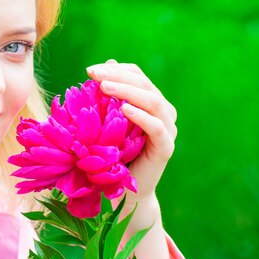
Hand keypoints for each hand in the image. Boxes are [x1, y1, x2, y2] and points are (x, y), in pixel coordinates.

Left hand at [86, 59, 177, 207]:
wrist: (124, 193)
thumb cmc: (111, 156)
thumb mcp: (106, 122)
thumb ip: (109, 96)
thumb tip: (106, 65)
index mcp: (149, 103)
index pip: (137, 76)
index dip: (116, 70)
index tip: (90, 70)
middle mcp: (163, 113)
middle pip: (144, 85)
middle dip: (117, 76)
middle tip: (93, 74)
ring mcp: (168, 130)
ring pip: (152, 101)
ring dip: (127, 91)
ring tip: (104, 87)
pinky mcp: (166, 148)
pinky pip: (156, 128)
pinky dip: (141, 116)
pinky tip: (124, 109)